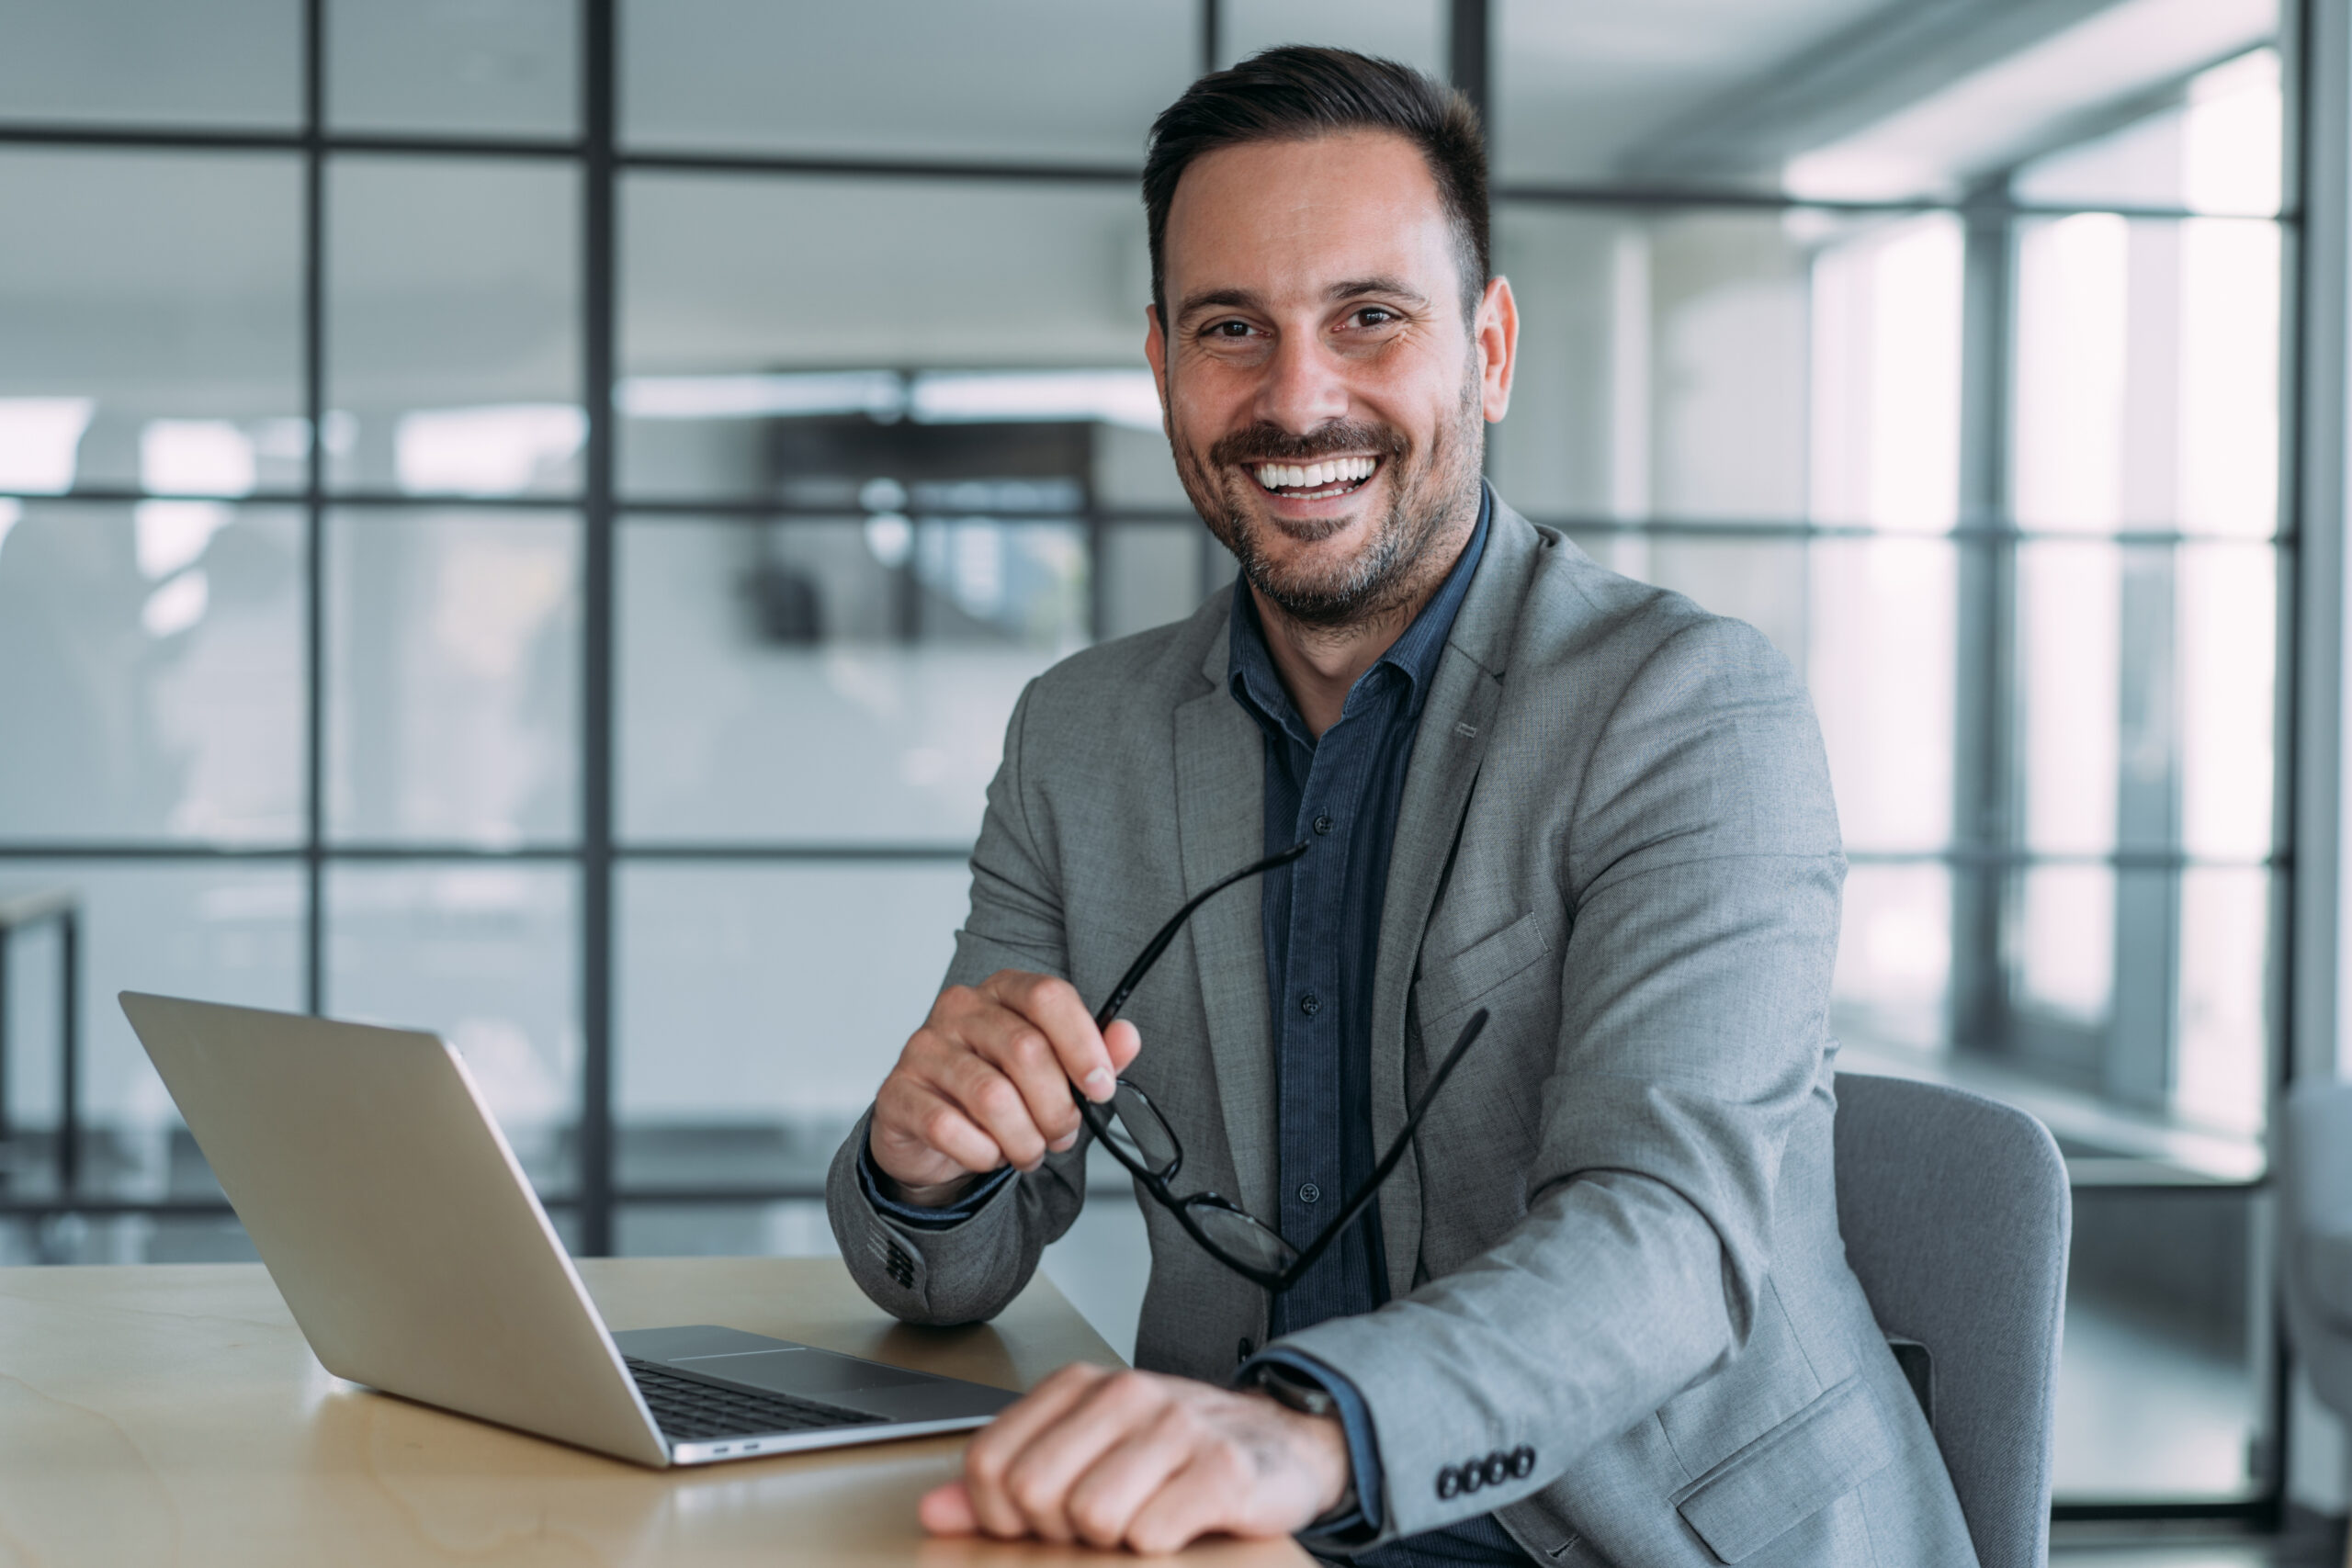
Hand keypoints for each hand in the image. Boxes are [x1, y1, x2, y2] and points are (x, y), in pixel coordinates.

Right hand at [869, 970, 1142, 1200]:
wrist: (931, 1132)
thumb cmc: (998, 1091)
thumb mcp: (1054, 1072)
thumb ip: (1094, 1054)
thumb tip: (1128, 1037)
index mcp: (1003, 991)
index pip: (1049, 997)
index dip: (1083, 1044)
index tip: (1101, 1088)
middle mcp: (960, 1010)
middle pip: (1026, 1051)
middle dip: (1057, 1108)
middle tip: (1062, 1134)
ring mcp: (923, 1048)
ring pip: (992, 1097)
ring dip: (1023, 1139)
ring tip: (1028, 1151)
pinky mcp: (897, 1092)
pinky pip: (948, 1128)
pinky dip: (982, 1153)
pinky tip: (988, 1154)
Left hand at [918, 1364, 1350, 1552]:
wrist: (1283, 1444)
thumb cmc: (1178, 1452)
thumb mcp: (1086, 1454)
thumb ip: (1008, 1481)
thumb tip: (935, 1511)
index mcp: (1080, 1386)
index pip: (990, 1461)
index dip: (1000, 1513)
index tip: (1035, 1523)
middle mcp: (1125, 1394)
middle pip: (1035, 1492)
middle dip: (1058, 1530)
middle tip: (1096, 1527)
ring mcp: (1176, 1426)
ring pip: (1091, 1517)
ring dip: (1112, 1542)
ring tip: (1139, 1522)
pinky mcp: (1221, 1468)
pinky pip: (1151, 1534)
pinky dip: (1157, 1547)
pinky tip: (1178, 1525)